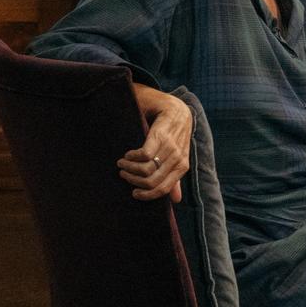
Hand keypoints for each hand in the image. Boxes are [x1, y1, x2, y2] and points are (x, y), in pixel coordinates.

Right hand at [120, 82, 191, 201]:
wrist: (174, 106)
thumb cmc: (172, 132)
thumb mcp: (176, 155)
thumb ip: (174, 176)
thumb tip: (176, 200)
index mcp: (182, 166)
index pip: (164, 189)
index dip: (146, 194)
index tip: (133, 192)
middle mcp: (178, 158)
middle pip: (152, 181)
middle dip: (133, 180)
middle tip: (123, 174)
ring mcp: (171, 146)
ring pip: (147, 169)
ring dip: (129, 168)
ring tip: (122, 163)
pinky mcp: (161, 134)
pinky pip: (144, 154)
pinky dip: (132, 157)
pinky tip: (128, 154)